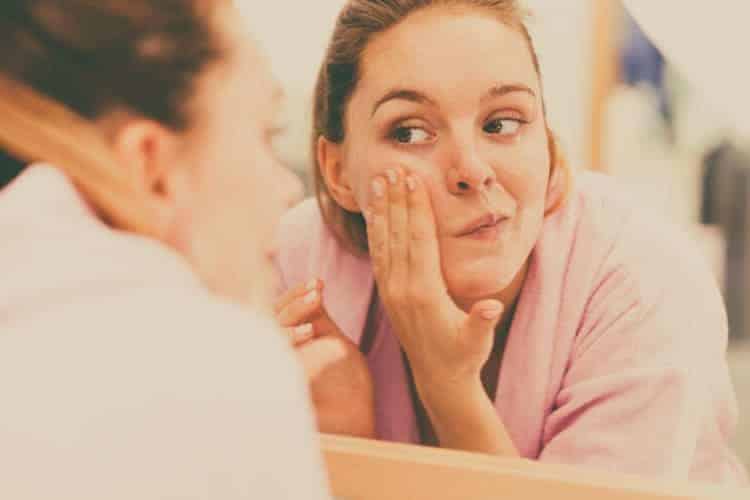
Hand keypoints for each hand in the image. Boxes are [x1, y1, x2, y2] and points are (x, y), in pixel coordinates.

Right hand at [275, 280, 374, 437]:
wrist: (353, 423)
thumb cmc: (347, 385)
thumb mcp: (333, 343)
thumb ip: (318, 317)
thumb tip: (314, 286)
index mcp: (284, 345)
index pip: (280, 312)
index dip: (296, 295)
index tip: (319, 282)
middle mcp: (271, 355)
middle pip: (268, 319)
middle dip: (293, 302)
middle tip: (317, 291)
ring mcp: (267, 368)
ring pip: (267, 333)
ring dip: (291, 314)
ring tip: (316, 302)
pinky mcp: (268, 384)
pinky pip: (270, 355)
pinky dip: (288, 339)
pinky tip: (308, 331)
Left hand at [364, 169, 503, 391]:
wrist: (439, 378)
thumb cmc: (464, 356)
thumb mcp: (477, 342)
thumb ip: (482, 322)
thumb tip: (491, 308)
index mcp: (424, 294)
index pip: (419, 241)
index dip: (416, 209)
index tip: (413, 180)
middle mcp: (402, 289)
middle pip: (398, 234)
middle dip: (397, 199)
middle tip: (395, 167)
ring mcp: (392, 291)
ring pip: (384, 242)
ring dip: (384, 210)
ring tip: (381, 180)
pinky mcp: (389, 293)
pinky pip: (379, 255)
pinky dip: (377, 230)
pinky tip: (377, 212)